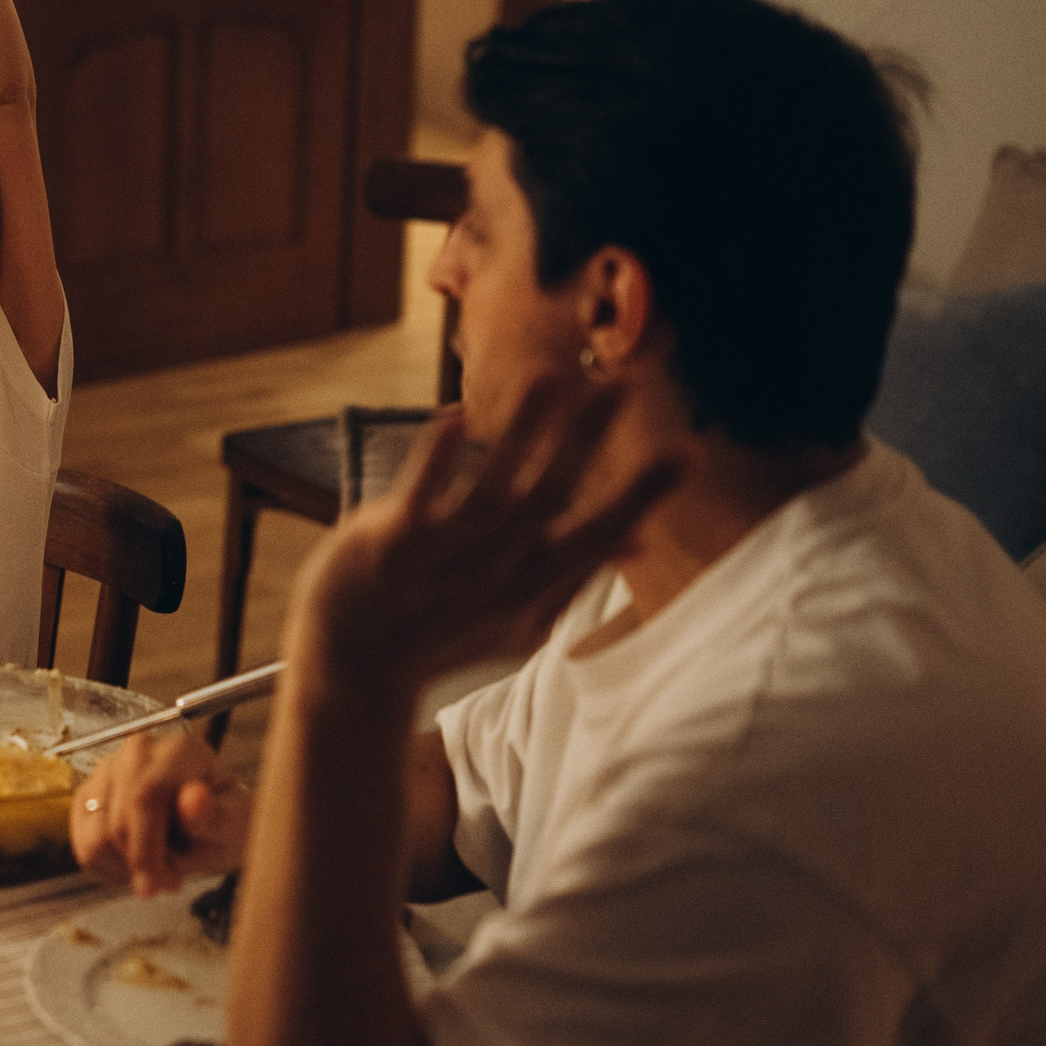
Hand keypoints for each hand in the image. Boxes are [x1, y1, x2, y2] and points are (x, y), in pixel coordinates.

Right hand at [73, 729, 252, 897]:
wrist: (210, 825)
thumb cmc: (225, 823)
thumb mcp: (233, 828)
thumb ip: (214, 816)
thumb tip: (194, 798)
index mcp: (180, 750)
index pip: (145, 797)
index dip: (145, 847)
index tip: (156, 886)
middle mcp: (138, 749)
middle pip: (117, 820)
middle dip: (139, 863)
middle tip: (170, 881)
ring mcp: (107, 768)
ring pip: (95, 836)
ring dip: (125, 867)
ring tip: (157, 869)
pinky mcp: (88, 793)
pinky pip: (82, 843)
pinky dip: (107, 866)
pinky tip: (135, 865)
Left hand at [285, 378, 679, 714]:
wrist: (356, 667)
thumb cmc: (445, 635)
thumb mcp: (523, 619)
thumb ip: (578, 576)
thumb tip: (640, 540)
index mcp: (531, 584)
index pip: (600, 534)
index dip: (643, 496)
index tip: (689, 453)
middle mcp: (495, 568)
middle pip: (553, 496)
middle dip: (589, 437)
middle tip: (626, 381)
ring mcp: (442, 556)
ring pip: (492, 488)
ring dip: (521, 433)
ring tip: (550, 378)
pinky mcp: (390, 544)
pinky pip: (417, 498)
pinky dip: (436, 462)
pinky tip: (453, 418)